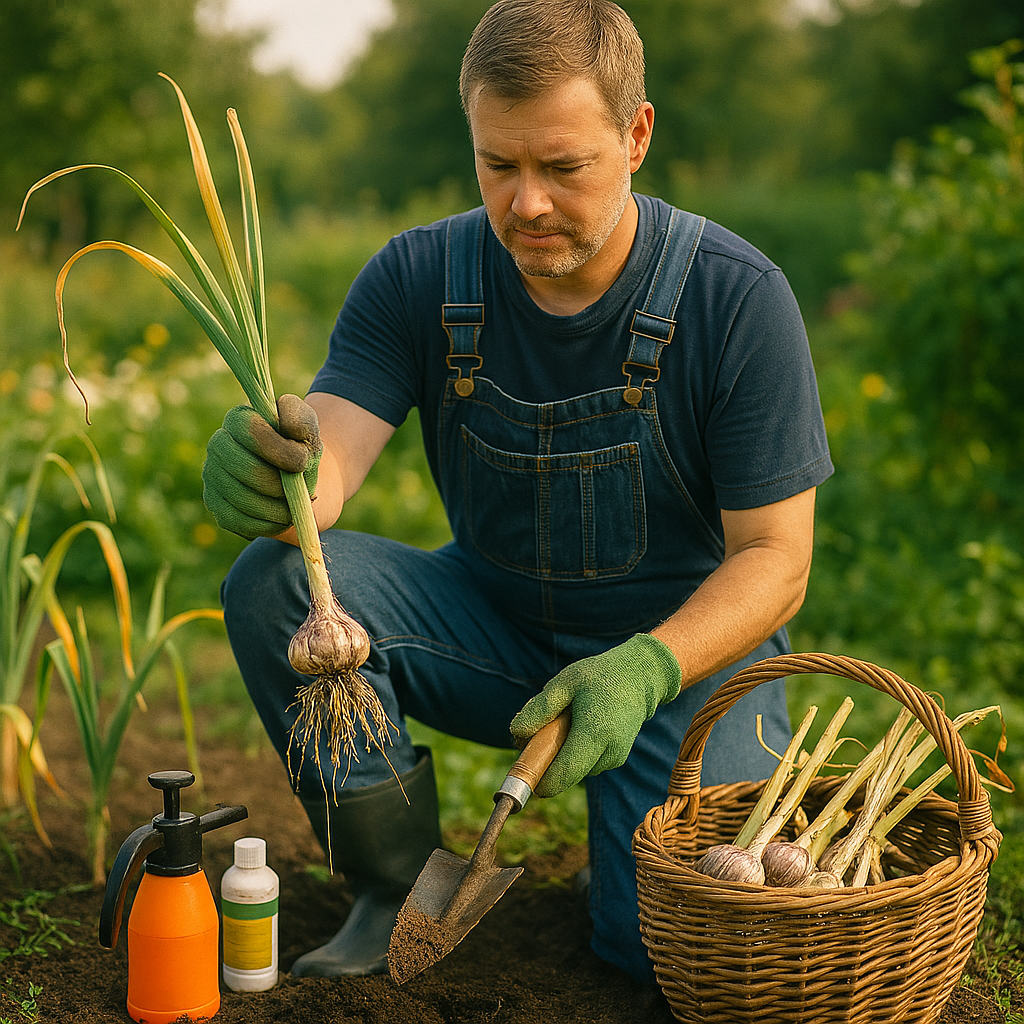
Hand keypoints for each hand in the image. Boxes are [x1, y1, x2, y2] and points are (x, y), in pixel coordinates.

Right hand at [202, 394, 321, 539]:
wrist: (298, 477)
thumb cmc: (300, 447)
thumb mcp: (308, 428)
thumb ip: (300, 420)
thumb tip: (287, 428)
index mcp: (239, 419)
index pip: (249, 430)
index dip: (278, 449)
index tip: (303, 461)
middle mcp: (218, 445)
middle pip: (243, 468)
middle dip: (277, 483)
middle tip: (300, 489)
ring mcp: (213, 476)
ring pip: (241, 498)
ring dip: (276, 507)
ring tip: (295, 505)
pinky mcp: (217, 506)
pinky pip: (240, 521)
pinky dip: (268, 524)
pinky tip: (283, 517)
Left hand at [509, 634, 681, 796]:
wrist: (640, 676)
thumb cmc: (599, 676)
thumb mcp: (565, 683)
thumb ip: (539, 709)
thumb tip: (516, 736)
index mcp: (593, 734)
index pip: (563, 775)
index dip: (540, 782)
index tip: (523, 774)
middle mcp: (608, 753)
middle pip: (566, 776)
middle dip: (547, 764)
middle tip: (541, 734)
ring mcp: (615, 759)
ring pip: (575, 770)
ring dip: (562, 755)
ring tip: (566, 722)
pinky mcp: (616, 759)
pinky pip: (585, 763)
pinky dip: (575, 751)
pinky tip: (578, 727)